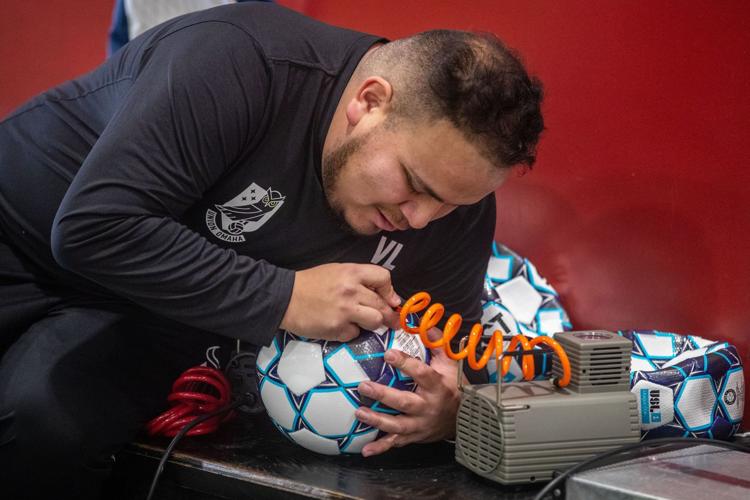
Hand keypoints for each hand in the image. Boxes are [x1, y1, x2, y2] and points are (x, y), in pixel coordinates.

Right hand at [279, 263, 400, 340]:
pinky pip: (355, 333)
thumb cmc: (310, 283)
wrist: (284, 298)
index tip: (390, 300)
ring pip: (375, 321)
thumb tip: (384, 295)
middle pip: (382, 305)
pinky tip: (340, 326)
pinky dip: (350, 332)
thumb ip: (360, 280)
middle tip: (390, 321)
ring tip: (362, 322)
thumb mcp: (337, 271)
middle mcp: (352, 291)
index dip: (390, 291)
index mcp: (352, 272)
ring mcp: (346, 311)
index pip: (384, 278)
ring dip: (372, 324)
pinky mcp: (337, 328)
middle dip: (388, 315)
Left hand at [354, 341, 462, 456]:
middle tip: (363, 386)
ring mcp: (421, 424)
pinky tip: (365, 450)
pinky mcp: (415, 436)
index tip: (388, 354)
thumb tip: (423, 324)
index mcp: (437, 385)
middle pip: (404, 402)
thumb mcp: (450, 362)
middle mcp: (428, 407)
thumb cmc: (453, 385)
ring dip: (377, 420)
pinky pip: (397, 443)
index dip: (405, 363)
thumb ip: (437, 343)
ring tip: (359, 412)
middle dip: (382, 395)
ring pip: (397, 425)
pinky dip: (381, 448)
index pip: (421, 373)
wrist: (465, 416)